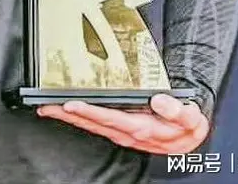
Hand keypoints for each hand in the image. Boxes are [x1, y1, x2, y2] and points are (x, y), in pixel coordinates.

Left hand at [37, 93, 208, 153]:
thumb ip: (177, 110)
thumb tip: (161, 101)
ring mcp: (122, 133)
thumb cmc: (186, 126)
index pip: (110, 118)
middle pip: (93, 123)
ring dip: (69, 117)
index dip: (90, 112)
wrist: (190, 136)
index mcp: (142, 128)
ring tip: (49, 108)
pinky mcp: (121, 130)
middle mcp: (128, 132)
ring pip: (90, 125)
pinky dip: (79, 118)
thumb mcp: (191, 119)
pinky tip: (68, 113)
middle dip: (68, 115)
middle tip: (46, 106)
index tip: (71, 104)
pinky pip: (95, 125)